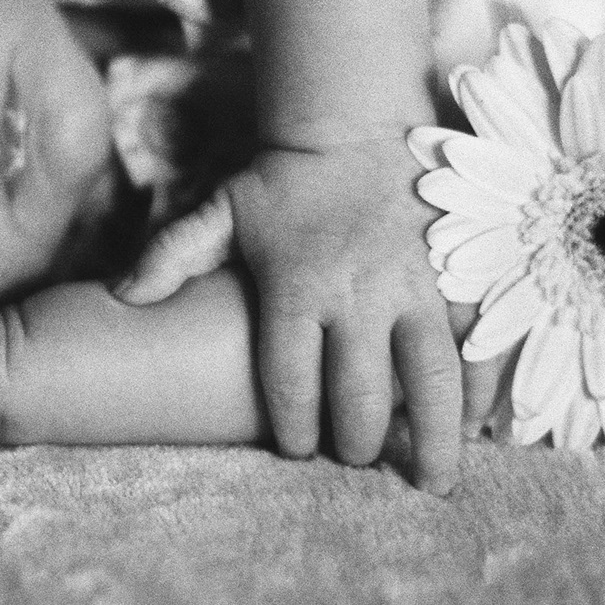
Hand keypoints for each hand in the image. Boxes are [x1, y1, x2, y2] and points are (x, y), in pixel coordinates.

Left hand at [127, 140, 463, 492]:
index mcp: (297, 286)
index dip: (294, 428)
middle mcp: (359, 294)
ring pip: (433, 378)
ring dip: (435, 436)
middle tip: (353, 460)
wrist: (353, 124)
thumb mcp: (220, 212)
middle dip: (357, 443)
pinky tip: (479, 419)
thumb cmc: (282, 182)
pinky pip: (478, 340)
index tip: (296, 449)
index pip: (291, 381)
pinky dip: (482, 384)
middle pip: (362, 395)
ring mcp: (416, 286)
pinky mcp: (457, 273)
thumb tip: (122, 295)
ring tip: (433, 480)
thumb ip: (172, 256)